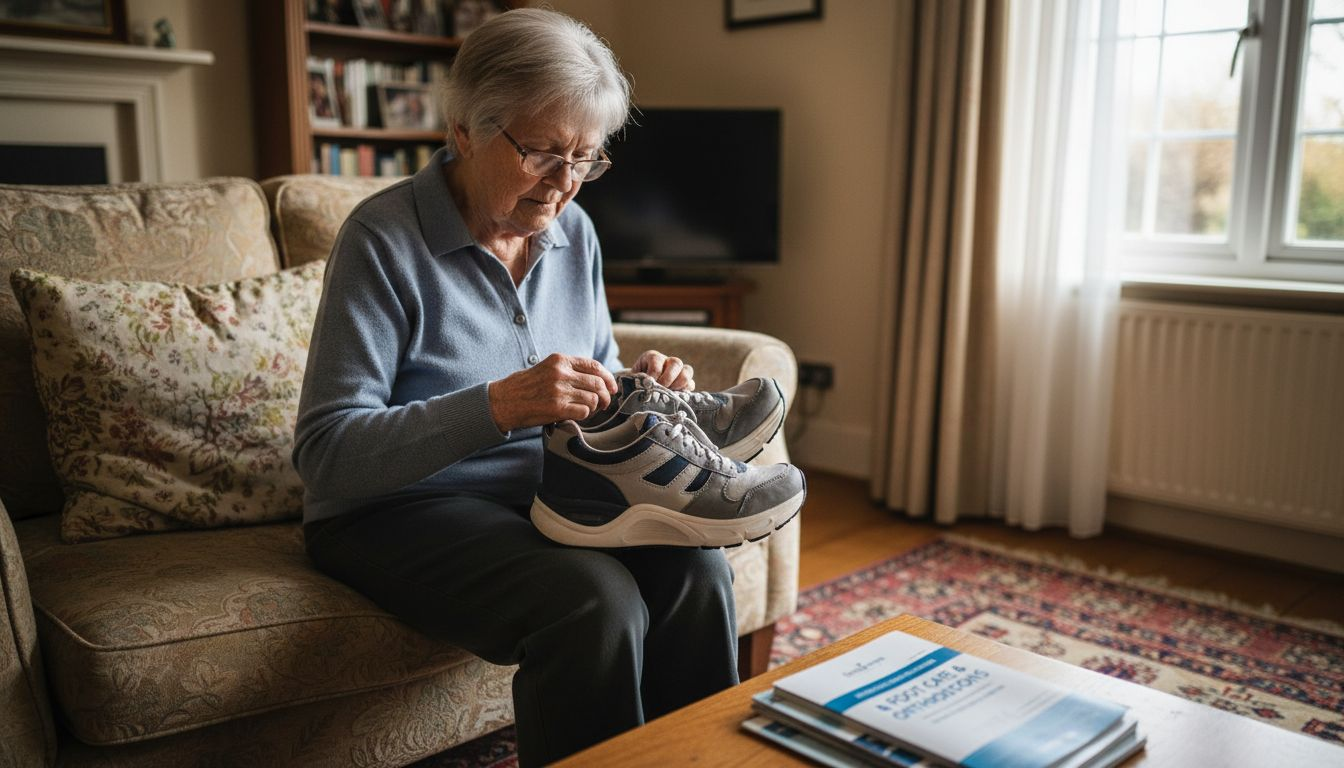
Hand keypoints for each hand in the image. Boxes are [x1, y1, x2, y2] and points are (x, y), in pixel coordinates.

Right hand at [487, 354, 617, 431]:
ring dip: (594, 407)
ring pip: (593, 398)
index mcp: (560, 360)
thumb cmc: (526, 386)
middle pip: (598, 383)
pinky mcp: (556, 408)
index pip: (594, 366)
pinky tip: (577, 415)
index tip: (612, 387)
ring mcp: (559, 390)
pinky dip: (585, 415)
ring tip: (587, 410)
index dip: (608, 378)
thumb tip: (597, 379)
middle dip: (605, 396)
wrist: (504, 401)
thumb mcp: (547, 368)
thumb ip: (569, 370)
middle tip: (603, 403)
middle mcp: (561, 373)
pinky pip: (584, 411)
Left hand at [631, 349, 694, 390]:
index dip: (653, 375)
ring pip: (687, 371)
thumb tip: (642, 390)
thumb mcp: (632, 381)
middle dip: (668, 379)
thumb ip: (636, 382)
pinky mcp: (685, 382)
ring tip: (668, 394)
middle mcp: (667, 361)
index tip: (647, 385)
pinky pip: (691, 384)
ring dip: (678, 385)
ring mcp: (678, 371)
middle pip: (676, 363)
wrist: (638, 389)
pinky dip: (684, 392)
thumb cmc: (634, 384)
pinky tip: (674, 398)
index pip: (656, 361)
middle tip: (660, 390)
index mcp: (652, 357)